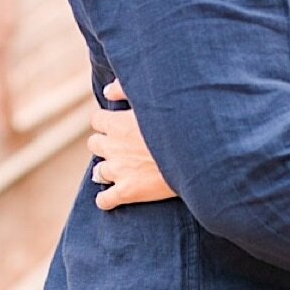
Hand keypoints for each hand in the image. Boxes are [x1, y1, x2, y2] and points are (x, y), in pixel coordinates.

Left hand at [87, 80, 177, 209]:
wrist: (194, 154)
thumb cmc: (178, 123)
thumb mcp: (152, 100)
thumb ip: (125, 89)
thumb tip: (106, 91)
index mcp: (117, 123)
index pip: (97, 120)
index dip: (107, 122)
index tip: (119, 125)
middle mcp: (113, 147)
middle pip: (94, 144)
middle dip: (106, 145)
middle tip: (122, 147)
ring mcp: (118, 171)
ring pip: (98, 172)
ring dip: (107, 170)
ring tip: (121, 170)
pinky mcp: (127, 192)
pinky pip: (104, 200)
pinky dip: (106, 199)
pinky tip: (113, 197)